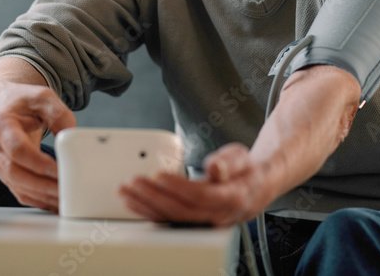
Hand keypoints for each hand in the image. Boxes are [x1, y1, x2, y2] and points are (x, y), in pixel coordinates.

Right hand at [0, 82, 75, 211]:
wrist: (4, 106)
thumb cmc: (23, 102)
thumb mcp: (42, 97)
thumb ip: (58, 113)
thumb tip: (70, 136)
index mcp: (2, 126)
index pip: (17, 150)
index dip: (37, 162)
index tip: (57, 169)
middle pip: (16, 174)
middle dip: (42, 185)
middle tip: (66, 188)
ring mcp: (0, 165)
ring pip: (19, 188)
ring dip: (44, 196)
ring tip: (67, 198)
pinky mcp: (9, 176)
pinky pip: (23, 194)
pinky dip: (41, 201)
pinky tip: (58, 202)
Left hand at [118, 142, 272, 225]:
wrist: (254, 188)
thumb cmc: (244, 171)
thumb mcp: (241, 157)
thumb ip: (228, 162)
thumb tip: (215, 168)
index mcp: (232, 198)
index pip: (201, 196)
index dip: (178, 187)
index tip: (159, 174)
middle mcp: (217, 215)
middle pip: (181, 210)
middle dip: (153, 196)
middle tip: (134, 181)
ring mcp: (204, 222)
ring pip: (171, 218)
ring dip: (145, 205)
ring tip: (126, 190)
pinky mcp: (192, 222)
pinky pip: (168, 220)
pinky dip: (148, 212)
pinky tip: (133, 202)